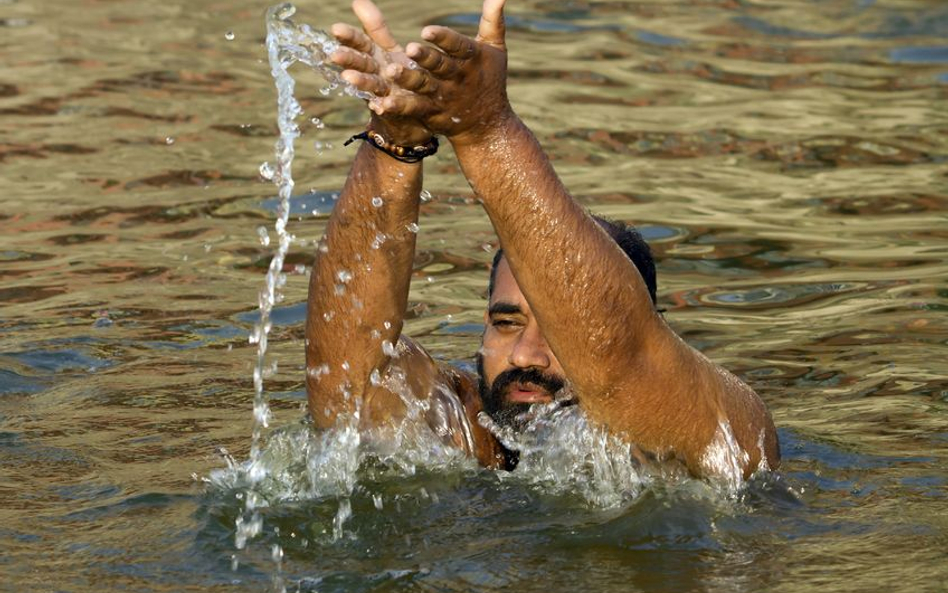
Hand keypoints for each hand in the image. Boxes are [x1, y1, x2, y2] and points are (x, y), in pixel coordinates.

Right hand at [330, 0, 429, 144]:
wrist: (412, 113)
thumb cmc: (397, 74)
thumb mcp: (387, 47)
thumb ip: (374, 26)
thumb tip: (357, 0)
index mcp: (375, 56)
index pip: (360, 43)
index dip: (349, 37)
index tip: (336, 29)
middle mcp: (377, 74)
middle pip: (362, 64)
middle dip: (349, 59)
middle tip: (335, 54)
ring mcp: (386, 93)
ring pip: (372, 85)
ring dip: (360, 81)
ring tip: (348, 78)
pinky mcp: (398, 110)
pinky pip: (391, 108)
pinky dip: (384, 107)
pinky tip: (379, 105)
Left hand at [372, 0, 512, 145]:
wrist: (489, 123)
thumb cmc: (490, 78)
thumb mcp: (494, 48)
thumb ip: (492, 20)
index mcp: (472, 59)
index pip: (458, 46)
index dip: (444, 39)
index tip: (427, 30)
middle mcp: (458, 78)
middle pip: (440, 66)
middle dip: (425, 58)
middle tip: (409, 49)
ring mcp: (444, 97)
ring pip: (424, 86)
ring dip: (408, 79)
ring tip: (390, 71)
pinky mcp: (433, 113)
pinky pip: (415, 108)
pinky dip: (400, 106)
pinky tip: (383, 103)